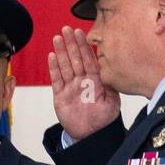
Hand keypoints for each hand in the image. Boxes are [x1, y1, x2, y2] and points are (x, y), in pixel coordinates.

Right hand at [48, 26, 120, 140]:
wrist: (90, 135)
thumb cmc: (103, 119)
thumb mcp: (112, 104)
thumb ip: (111, 88)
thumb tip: (111, 72)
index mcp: (95, 80)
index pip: (89, 59)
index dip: (84, 46)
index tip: (80, 32)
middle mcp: (82, 81)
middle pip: (75, 59)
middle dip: (71, 44)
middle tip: (66, 29)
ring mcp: (70, 87)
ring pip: (65, 66)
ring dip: (61, 52)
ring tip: (57, 38)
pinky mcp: (60, 96)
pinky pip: (56, 80)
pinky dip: (54, 68)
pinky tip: (51, 56)